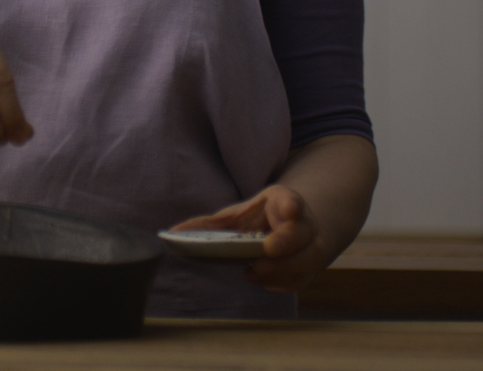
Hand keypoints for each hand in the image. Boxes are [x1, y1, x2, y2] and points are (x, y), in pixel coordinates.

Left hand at [171, 184, 335, 291]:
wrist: (286, 231)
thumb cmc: (255, 221)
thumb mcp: (234, 216)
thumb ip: (208, 225)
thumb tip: (172, 233)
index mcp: (283, 202)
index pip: (293, 201)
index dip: (292, 207)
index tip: (289, 211)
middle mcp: (303, 223)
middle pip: (303, 233)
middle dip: (286, 244)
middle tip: (265, 251)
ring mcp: (311, 246)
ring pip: (307, 259)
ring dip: (281, 268)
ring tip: (253, 271)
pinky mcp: (310, 269)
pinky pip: (301, 279)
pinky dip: (282, 282)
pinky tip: (262, 279)